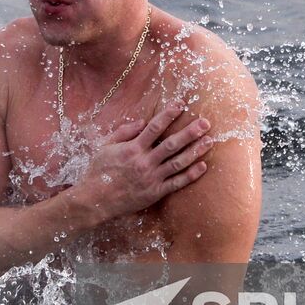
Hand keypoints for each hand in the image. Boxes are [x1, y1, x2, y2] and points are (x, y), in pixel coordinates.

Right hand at [70, 102, 212, 223]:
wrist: (95, 200)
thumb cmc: (98, 171)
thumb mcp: (106, 146)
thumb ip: (124, 132)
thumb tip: (142, 121)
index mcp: (132, 148)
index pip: (154, 127)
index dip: (168, 114)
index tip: (180, 104)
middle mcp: (144, 162)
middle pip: (172, 144)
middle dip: (190, 132)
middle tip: (205, 122)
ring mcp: (151, 178)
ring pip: (178, 163)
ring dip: (195, 151)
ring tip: (209, 141)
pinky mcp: (155, 193)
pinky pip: (176, 183)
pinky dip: (190, 175)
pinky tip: (203, 166)